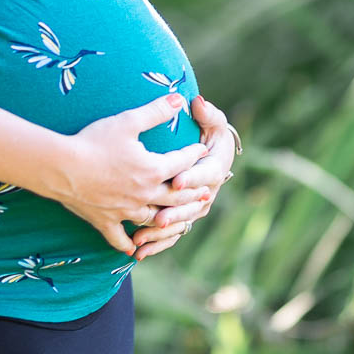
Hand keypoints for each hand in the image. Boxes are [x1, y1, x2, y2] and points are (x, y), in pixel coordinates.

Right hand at [50, 92, 207, 255]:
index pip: (182, 163)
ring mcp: (125, 211)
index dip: (194, 155)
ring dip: (167, 220)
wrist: (61, 167)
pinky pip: (121, 238)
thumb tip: (179, 99)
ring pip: (153, 219)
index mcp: (153, 170)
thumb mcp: (127, 121)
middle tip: (204, 193)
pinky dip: (128, 244)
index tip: (202, 151)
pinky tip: (133, 250)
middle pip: (175, 197)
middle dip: (191, 193)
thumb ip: (155, 111)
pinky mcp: (106, 222)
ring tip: (176, 219)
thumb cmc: (94, 141)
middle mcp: (145, 195)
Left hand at [132, 94, 238, 259]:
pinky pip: (170, 236)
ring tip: (142, 239)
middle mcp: (207, 192)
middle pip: (190, 205)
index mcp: (214, 167)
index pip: (205, 174)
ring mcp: (194, 208)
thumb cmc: (211, 135)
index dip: (191, 177)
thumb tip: (196, 100)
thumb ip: (207, 113)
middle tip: (159, 217)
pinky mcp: (182, 218)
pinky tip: (138, 252)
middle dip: (174, 212)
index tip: (176, 180)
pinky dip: (156, 244)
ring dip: (161, 233)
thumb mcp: (213, 124)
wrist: (214, 158)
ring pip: (179, 224)